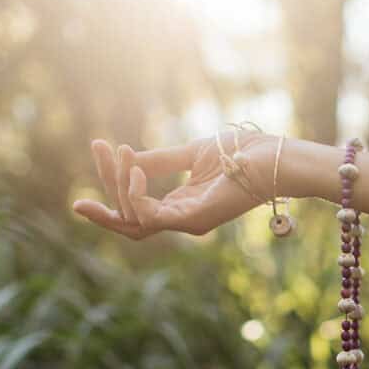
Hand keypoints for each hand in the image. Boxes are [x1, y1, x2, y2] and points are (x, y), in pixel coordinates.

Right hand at [72, 132, 276, 238]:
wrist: (273, 158)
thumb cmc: (241, 153)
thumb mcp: (190, 154)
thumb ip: (159, 161)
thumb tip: (126, 159)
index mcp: (181, 207)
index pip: (134, 211)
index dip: (110, 190)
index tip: (95, 154)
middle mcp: (182, 220)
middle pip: (128, 218)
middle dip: (106, 184)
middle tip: (97, 146)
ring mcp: (188, 223)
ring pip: (133, 218)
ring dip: (117, 183)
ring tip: (118, 151)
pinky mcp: (193, 220)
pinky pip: (150, 216)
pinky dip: (134, 195)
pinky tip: (133, 170)